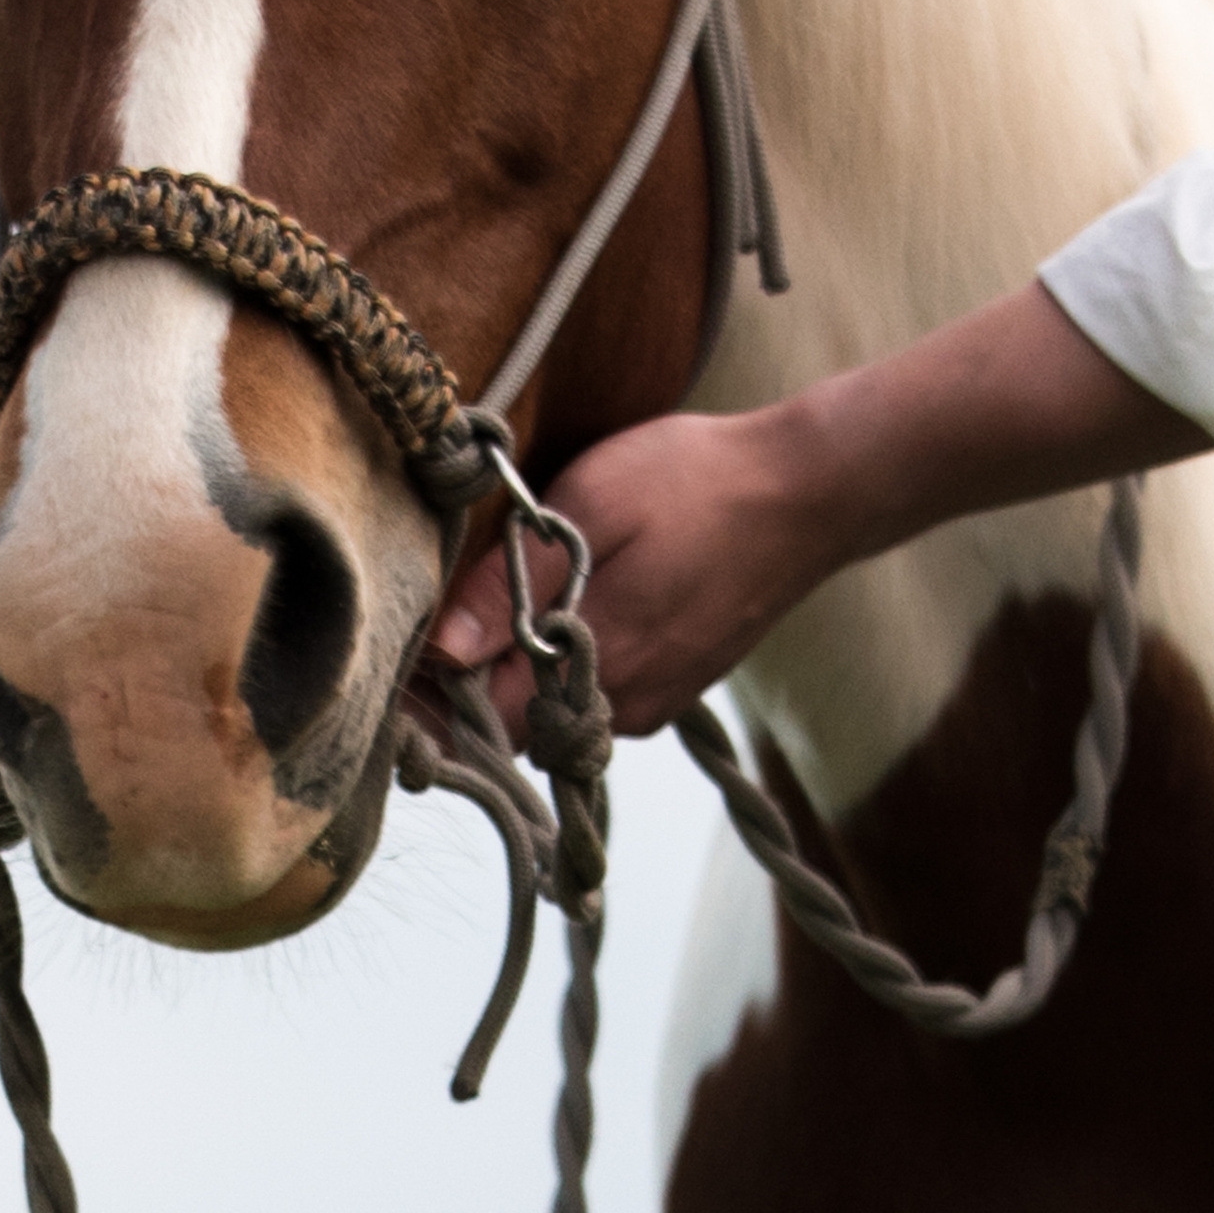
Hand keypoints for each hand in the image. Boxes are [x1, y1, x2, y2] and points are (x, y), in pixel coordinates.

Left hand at [425, 287, 1208, 751]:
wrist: (811, 492)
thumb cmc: (698, 484)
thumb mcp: (591, 508)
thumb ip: (512, 584)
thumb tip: (443, 649)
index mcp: (597, 665)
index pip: (485, 726)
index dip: (436, 702)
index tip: (402, 663)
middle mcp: (625, 706)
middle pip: (516, 728)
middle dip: (472, 688)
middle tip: (440, 624)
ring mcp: (655, 701)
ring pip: (556, 714)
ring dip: (521, 675)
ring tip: (499, 608)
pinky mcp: (676, 687)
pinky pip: (599, 695)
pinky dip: (569, 665)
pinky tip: (568, 609)